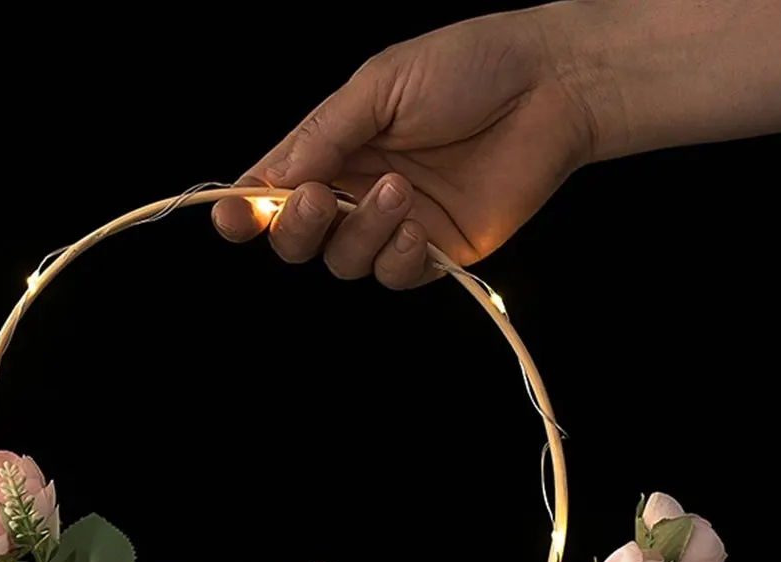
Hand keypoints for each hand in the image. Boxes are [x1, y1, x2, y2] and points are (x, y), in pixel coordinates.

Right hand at [212, 6, 595, 287]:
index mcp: (333, 147)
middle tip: (318, 199)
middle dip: (298, 228)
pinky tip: (416, 229)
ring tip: (397, 190)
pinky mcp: (435, 251)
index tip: (230, 218)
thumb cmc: (468, 66)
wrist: (550, 85)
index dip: (245, 210)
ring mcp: (394, 225)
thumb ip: (322, 135)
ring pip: (344, 262)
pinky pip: (394, 277)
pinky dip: (396, 259)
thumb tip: (269, 181)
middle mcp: (356, 191)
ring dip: (360, 233)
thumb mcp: (380, 85)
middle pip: (298, 240)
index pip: (273, 190)